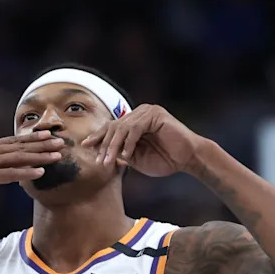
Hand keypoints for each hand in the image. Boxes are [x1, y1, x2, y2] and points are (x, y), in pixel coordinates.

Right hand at [0, 131, 63, 206]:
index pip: (13, 141)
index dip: (33, 139)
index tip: (49, 136)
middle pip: (20, 146)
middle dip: (42, 144)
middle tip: (62, 142)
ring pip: (19, 158)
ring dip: (40, 156)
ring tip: (58, 155)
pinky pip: (10, 174)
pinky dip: (26, 172)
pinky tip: (40, 172)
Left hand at [81, 104, 201, 177]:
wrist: (188, 159)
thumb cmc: (165, 160)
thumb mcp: (137, 159)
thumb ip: (122, 154)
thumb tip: (103, 153)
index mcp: (134, 122)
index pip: (112, 127)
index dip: (98, 136)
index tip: (86, 146)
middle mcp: (140, 113)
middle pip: (114, 126)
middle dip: (104, 145)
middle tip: (99, 161)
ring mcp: (147, 112)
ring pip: (123, 128)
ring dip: (114, 146)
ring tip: (109, 162)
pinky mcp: (156, 114)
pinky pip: (136, 128)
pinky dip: (129, 142)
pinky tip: (126, 155)